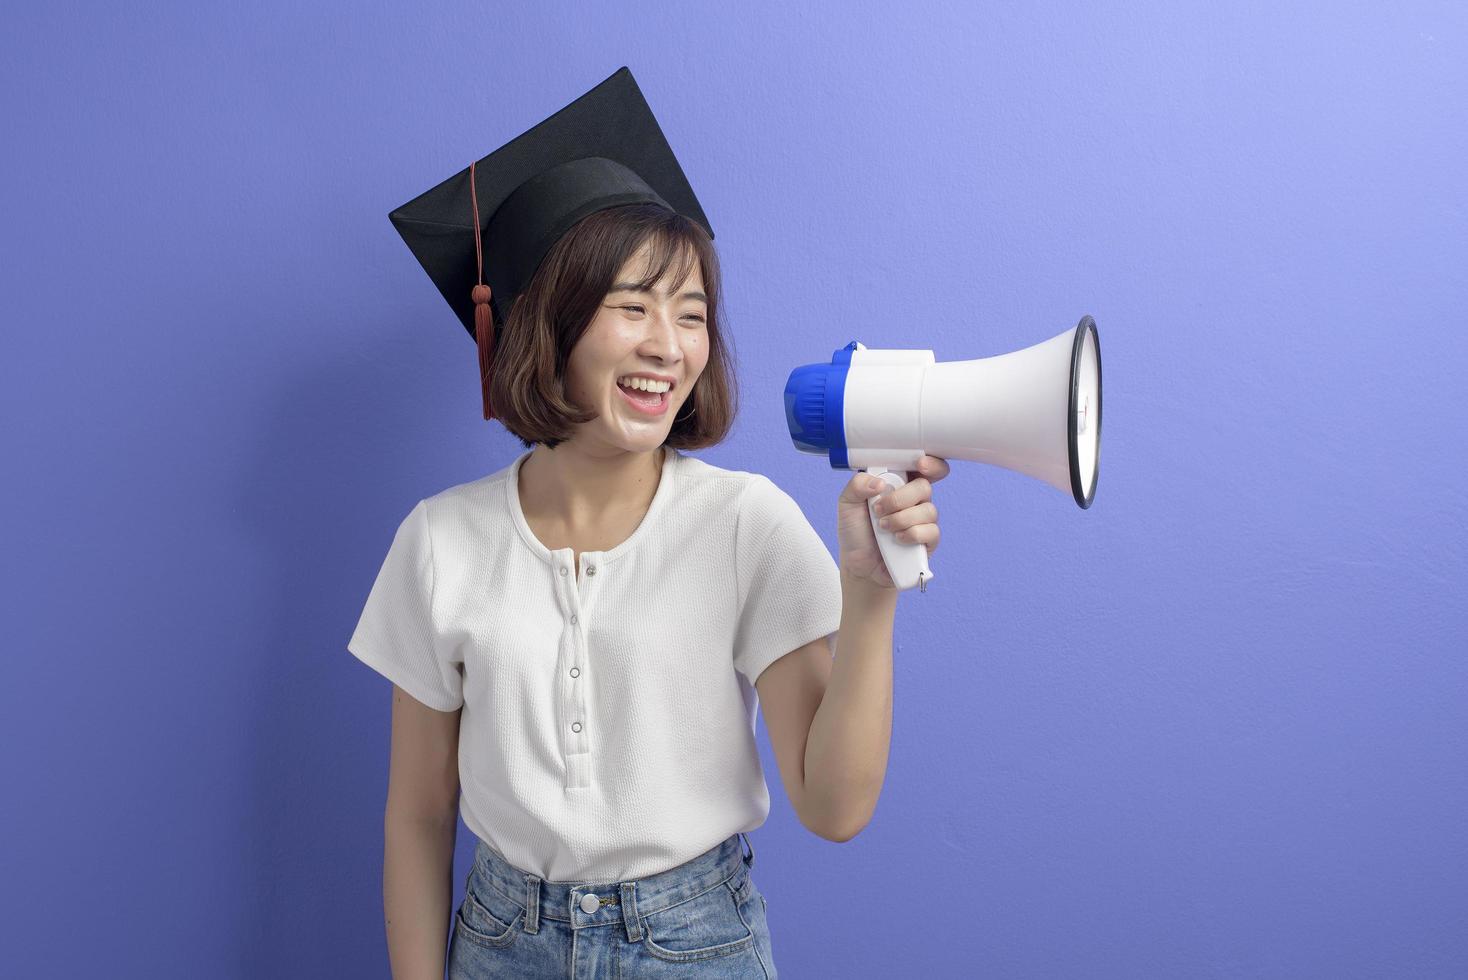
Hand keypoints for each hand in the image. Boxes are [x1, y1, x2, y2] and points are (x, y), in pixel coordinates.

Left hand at [836, 455, 949, 588]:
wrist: (859, 564)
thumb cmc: (856, 531)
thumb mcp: (847, 504)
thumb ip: (857, 485)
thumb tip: (880, 483)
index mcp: (898, 484)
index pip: (924, 466)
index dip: (930, 463)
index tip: (920, 465)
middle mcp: (913, 499)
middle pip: (925, 486)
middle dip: (900, 499)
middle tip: (878, 509)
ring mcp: (923, 520)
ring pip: (928, 510)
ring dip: (901, 520)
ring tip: (883, 528)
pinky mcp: (928, 540)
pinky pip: (931, 532)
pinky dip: (911, 535)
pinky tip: (897, 540)